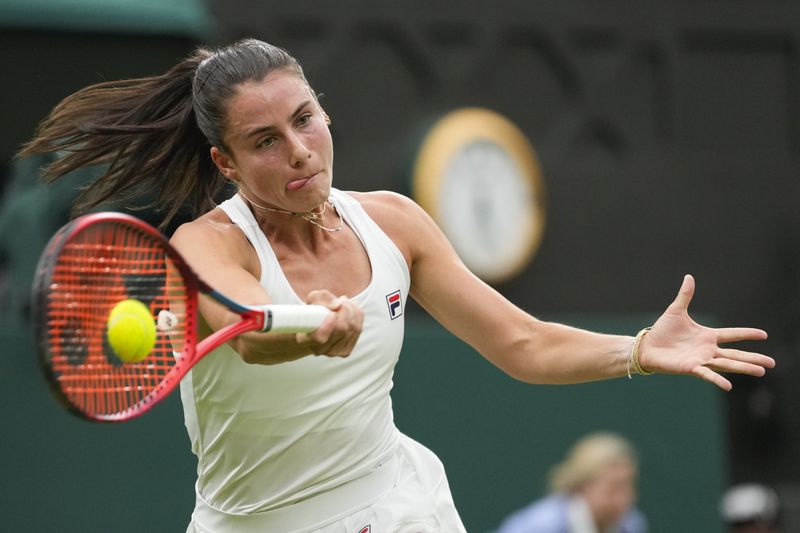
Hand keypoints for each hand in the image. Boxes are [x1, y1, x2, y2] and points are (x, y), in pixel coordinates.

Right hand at [296, 289, 363, 356]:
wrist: (318, 324)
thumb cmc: (314, 311)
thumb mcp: (314, 298)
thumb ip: (322, 298)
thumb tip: (337, 305)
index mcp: (305, 339)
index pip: (319, 338)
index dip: (329, 324)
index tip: (332, 313)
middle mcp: (318, 350)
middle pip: (341, 330)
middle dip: (345, 310)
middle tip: (341, 301)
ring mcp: (333, 353)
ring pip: (352, 329)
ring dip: (352, 311)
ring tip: (345, 303)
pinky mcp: (345, 352)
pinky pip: (358, 330)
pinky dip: (357, 316)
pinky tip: (351, 310)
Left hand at [637, 275, 774, 390]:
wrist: (647, 346)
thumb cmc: (662, 331)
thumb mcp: (676, 311)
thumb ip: (685, 295)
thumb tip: (689, 277)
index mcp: (707, 336)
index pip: (732, 335)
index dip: (747, 334)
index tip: (764, 335)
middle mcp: (708, 349)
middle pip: (735, 353)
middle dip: (753, 358)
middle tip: (772, 363)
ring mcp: (701, 359)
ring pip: (727, 364)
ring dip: (743, 368)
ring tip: (761, 371)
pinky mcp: (691, 368)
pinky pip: (706, 374)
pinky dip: (717, 380)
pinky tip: (729, 386)